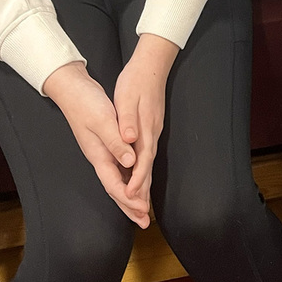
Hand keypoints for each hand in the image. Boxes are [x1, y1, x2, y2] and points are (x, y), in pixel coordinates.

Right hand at [44, 62, 149, 226]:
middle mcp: (99, 157)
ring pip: (117, 179)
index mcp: (98, 154)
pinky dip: (128, 177)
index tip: (142, 210)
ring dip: (130, 194)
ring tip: (142, 209)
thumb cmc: (86, 103)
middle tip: (144, 221)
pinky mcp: (104, 143)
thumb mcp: (103, 120)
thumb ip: (115, 142)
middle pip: (115, 188)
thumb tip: (130, 163)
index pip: (115, 184)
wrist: (72, 89)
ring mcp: (101, 151)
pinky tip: (134, 181)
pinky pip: (118, 168)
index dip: (129, 198)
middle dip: (129, 205)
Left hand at [113, 34, 178, 207]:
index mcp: (144, 129)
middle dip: (143, 193)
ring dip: (144, 185)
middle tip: (141, 218)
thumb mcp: (127, 99)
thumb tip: (129, 143)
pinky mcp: (152, 128)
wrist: (152, 64)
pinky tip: (140, 178)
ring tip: (141, 207)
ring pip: (148, 164)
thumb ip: (127, 123)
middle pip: (147, 168)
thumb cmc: (136, 81)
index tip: (131, 199)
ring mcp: (154, 131)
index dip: (136, 182)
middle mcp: (152, 133)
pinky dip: (144, 172)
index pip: (141, 162)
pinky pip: (148, 156)